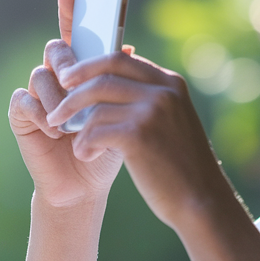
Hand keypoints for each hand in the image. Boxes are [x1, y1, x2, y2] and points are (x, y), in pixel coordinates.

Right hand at [9, 0, 123, 207]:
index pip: (75, 35)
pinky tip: (54, 133)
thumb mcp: (120, 112)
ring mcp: (37, 94)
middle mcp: (57, 76)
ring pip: (41, 74)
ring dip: (59, 98)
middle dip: (69, 63)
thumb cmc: (106, 147)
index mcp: (82, 71)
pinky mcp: (21, 115)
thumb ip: (119, 80)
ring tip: (71, 124)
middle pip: (57, 49)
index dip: (71, 12)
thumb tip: (128, 47)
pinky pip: (24, 99)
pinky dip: (41, 114)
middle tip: (78, 83)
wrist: (86, 186)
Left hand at [44, 40, 230, 231]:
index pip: (120, 58)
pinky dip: (84, 144)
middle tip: (56, 106)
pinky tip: (85, 155)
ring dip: (75, 123)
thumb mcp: (173, 122)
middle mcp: (163, 92)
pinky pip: (95, 131)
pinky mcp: (139, 136)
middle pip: (104, 73)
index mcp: (170, 84)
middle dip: (73, 87)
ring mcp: (152, 112)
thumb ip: (150, 101)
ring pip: (96, 105)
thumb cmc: (183, 166)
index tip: (69, 77)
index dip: (89, 65)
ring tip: (72, 140)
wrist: (202, 201)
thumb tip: (110, 86)